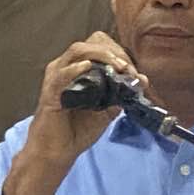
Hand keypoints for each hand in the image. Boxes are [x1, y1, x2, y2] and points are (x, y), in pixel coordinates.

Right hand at [2, 32, 145, 194]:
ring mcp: (56, 77)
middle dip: (114, 53)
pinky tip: (88, 67)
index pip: (100, 45)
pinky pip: (62, 74)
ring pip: (78, 50)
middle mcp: (66, 67)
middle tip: (128, 70)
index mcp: (79, 68)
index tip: (134, 72)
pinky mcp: (50, 92)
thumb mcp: (107, 110)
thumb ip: (122, 94)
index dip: (120, 53)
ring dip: (102, 56)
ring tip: (118, 68)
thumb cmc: (78, 129)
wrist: (58, 152)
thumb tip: (143, 80)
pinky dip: (76, 68)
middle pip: (91, 42)